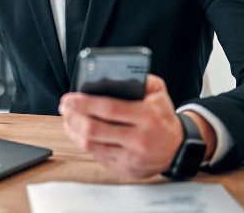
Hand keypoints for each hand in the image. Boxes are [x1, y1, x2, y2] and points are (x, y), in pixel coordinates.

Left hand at [59, 74, 183, 178]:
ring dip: (74, 131)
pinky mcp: (126, 169)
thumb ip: (140, 79)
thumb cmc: (164, 117)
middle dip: (73, 117)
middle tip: (64, 107)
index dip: (84, 103)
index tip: (69, 99)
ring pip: (92, 146)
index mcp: (147, 117)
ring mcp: (132, 157)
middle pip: (95, 129)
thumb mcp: (159, 93)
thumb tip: (113, 74)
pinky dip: (84, 143)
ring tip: (68, 119)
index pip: (108, 109)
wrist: (179, 149)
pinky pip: (98, 156)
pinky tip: (78, 133)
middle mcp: (139, 139)